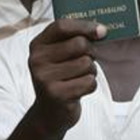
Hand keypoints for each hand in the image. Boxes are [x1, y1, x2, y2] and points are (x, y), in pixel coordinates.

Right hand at [28, 20, 104, 135]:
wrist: (48, 113)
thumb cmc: (61, 77)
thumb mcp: (59, 56)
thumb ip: (73, 39)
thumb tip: (102, 30)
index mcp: (38, 45)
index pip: (62, 26)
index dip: (85, 26)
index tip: (102, 31)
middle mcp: (37, 60)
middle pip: (79, 44)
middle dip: (91, 53)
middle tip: (85, 62)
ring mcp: (44, 78)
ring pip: (86, 64)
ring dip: (90, 71)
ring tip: (79, 78)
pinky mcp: (56, 95)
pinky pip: (89, 82)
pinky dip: (90, 86)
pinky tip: (78, 90)